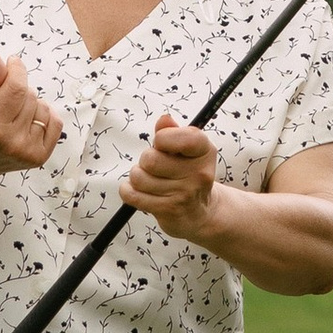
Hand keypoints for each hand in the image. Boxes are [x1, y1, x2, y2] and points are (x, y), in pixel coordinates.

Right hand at [0, 47, 62, 194]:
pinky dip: (43, 116)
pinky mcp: (40, 157)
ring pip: (42, 107)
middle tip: (1, 104)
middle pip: (29, 95)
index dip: (16, 69)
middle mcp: (13, 142)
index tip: (12, 62)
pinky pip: (55, 122)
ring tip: (11, 117)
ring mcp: (28, 152)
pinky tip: (26, 123)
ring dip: (29, 106)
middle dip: (17, 91)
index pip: (16, 88)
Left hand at [123, 115, 221, 244]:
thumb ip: (173, 132)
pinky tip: (137, 190)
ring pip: (138, 177)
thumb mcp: (186, 150)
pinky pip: (132, 195)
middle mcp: (199, 173)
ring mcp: (185, 193)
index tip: (162, 145)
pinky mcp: (169, 210)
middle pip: (150, 159)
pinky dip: (127, 191)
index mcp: (205, 151)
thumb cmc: (188, 175)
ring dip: (137, 177)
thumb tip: (164, 119)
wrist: (200, 213)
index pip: (183, 137)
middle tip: (154, 167)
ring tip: (149, 180)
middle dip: (145, 161)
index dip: (162, 139)